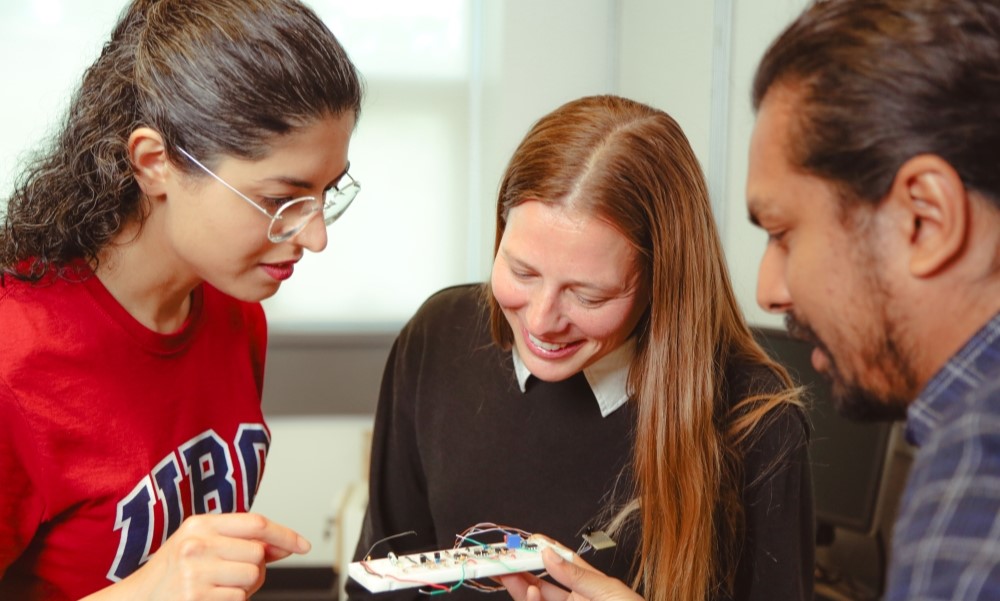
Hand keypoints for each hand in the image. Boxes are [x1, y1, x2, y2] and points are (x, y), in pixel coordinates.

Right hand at [81, 513, 310, 600]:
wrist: (138, 600)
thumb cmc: (173, 572)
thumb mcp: (201, 543)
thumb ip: (241, 540)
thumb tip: (285, 545)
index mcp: (200, 524)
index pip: (256, 523)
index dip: (285, 535)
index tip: (303, 545)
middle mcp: (196, 544)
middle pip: (258, 554)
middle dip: (256, 568)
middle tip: (231, 575)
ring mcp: (195, 572)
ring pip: (252, 577)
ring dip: (244, 587)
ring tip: (218, 587)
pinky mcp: (195, 597)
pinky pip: (239, 598)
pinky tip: (211, 598)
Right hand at [499, 548, 643, 600]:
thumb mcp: (608, 591)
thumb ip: (577, 575)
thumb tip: (550, 554)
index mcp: (590, 587)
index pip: (562, 563)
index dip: (543, 550)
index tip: (526, 540)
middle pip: (542, 584)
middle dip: (521, 570)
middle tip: (504, 559)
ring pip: (537, 600)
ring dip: (521, 587)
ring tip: (511, 575)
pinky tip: (530, 591)